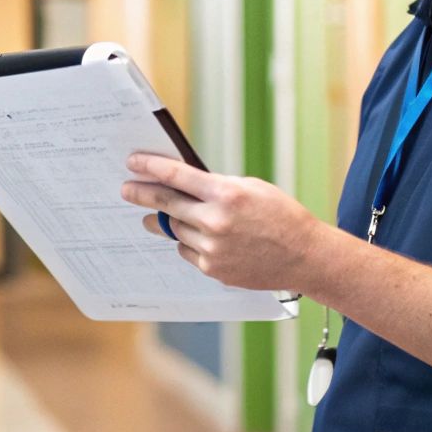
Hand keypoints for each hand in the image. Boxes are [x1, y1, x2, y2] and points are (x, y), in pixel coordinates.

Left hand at [120, 152, 322, 290]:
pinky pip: (188, 250)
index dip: (151, 168)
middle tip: (127, 190)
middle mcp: (215, 222)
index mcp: (226, 194)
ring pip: (175, 229)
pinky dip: (190, 241)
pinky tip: (202, 237)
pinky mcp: (213, 269)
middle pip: (166, 204)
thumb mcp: (251, 188)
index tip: (133, 162)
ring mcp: (212, 249)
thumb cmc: (281, 216)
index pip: (177, 176)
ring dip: (171, 220)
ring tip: (164, 214)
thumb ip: (215, 186)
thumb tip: (182, 186)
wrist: (304, 256)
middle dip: (142, 195)